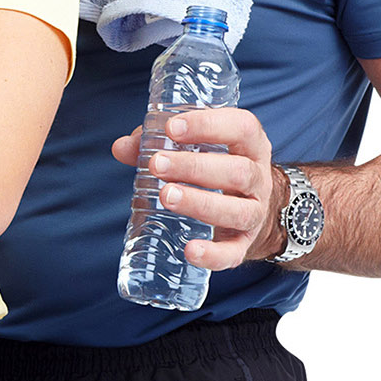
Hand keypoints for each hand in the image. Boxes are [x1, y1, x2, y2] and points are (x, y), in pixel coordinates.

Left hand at [114, 103, 281, 268]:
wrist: (253, 209)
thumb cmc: (217, 169)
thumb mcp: (199, 149)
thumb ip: (160, 144)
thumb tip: (121, 147)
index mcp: (250, 146)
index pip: (242, 127)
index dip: (209, 125)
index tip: (172, 127)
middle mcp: (258, 179)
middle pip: (237, 171)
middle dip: (195, 167)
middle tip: (157, 165)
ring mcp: (255, 213)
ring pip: (237, 210)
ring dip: (200, 203)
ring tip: (166, 197)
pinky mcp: (244, 244)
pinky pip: (233, 253)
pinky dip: (213, 255)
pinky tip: (190, 250)